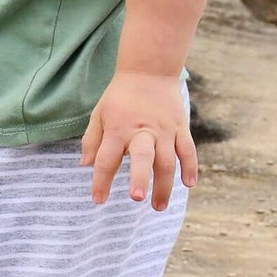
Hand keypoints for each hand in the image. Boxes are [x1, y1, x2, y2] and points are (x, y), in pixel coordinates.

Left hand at [80, 71, 197, 209]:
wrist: (149, 70)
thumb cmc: (120, 96)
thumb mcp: (99, 113)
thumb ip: (91, 140)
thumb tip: (85, 165)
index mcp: (117, 129)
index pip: (107, 159)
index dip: (101, 181)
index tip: (98, 200)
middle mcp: (141, 131)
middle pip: (142, 157)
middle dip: (140, 178)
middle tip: (136, 198)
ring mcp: (164, 130)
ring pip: (167, 160)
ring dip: (164, 184)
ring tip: (158, 206)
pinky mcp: (180, 127)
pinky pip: (188, 149)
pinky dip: (190, 166)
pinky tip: (189, 184)